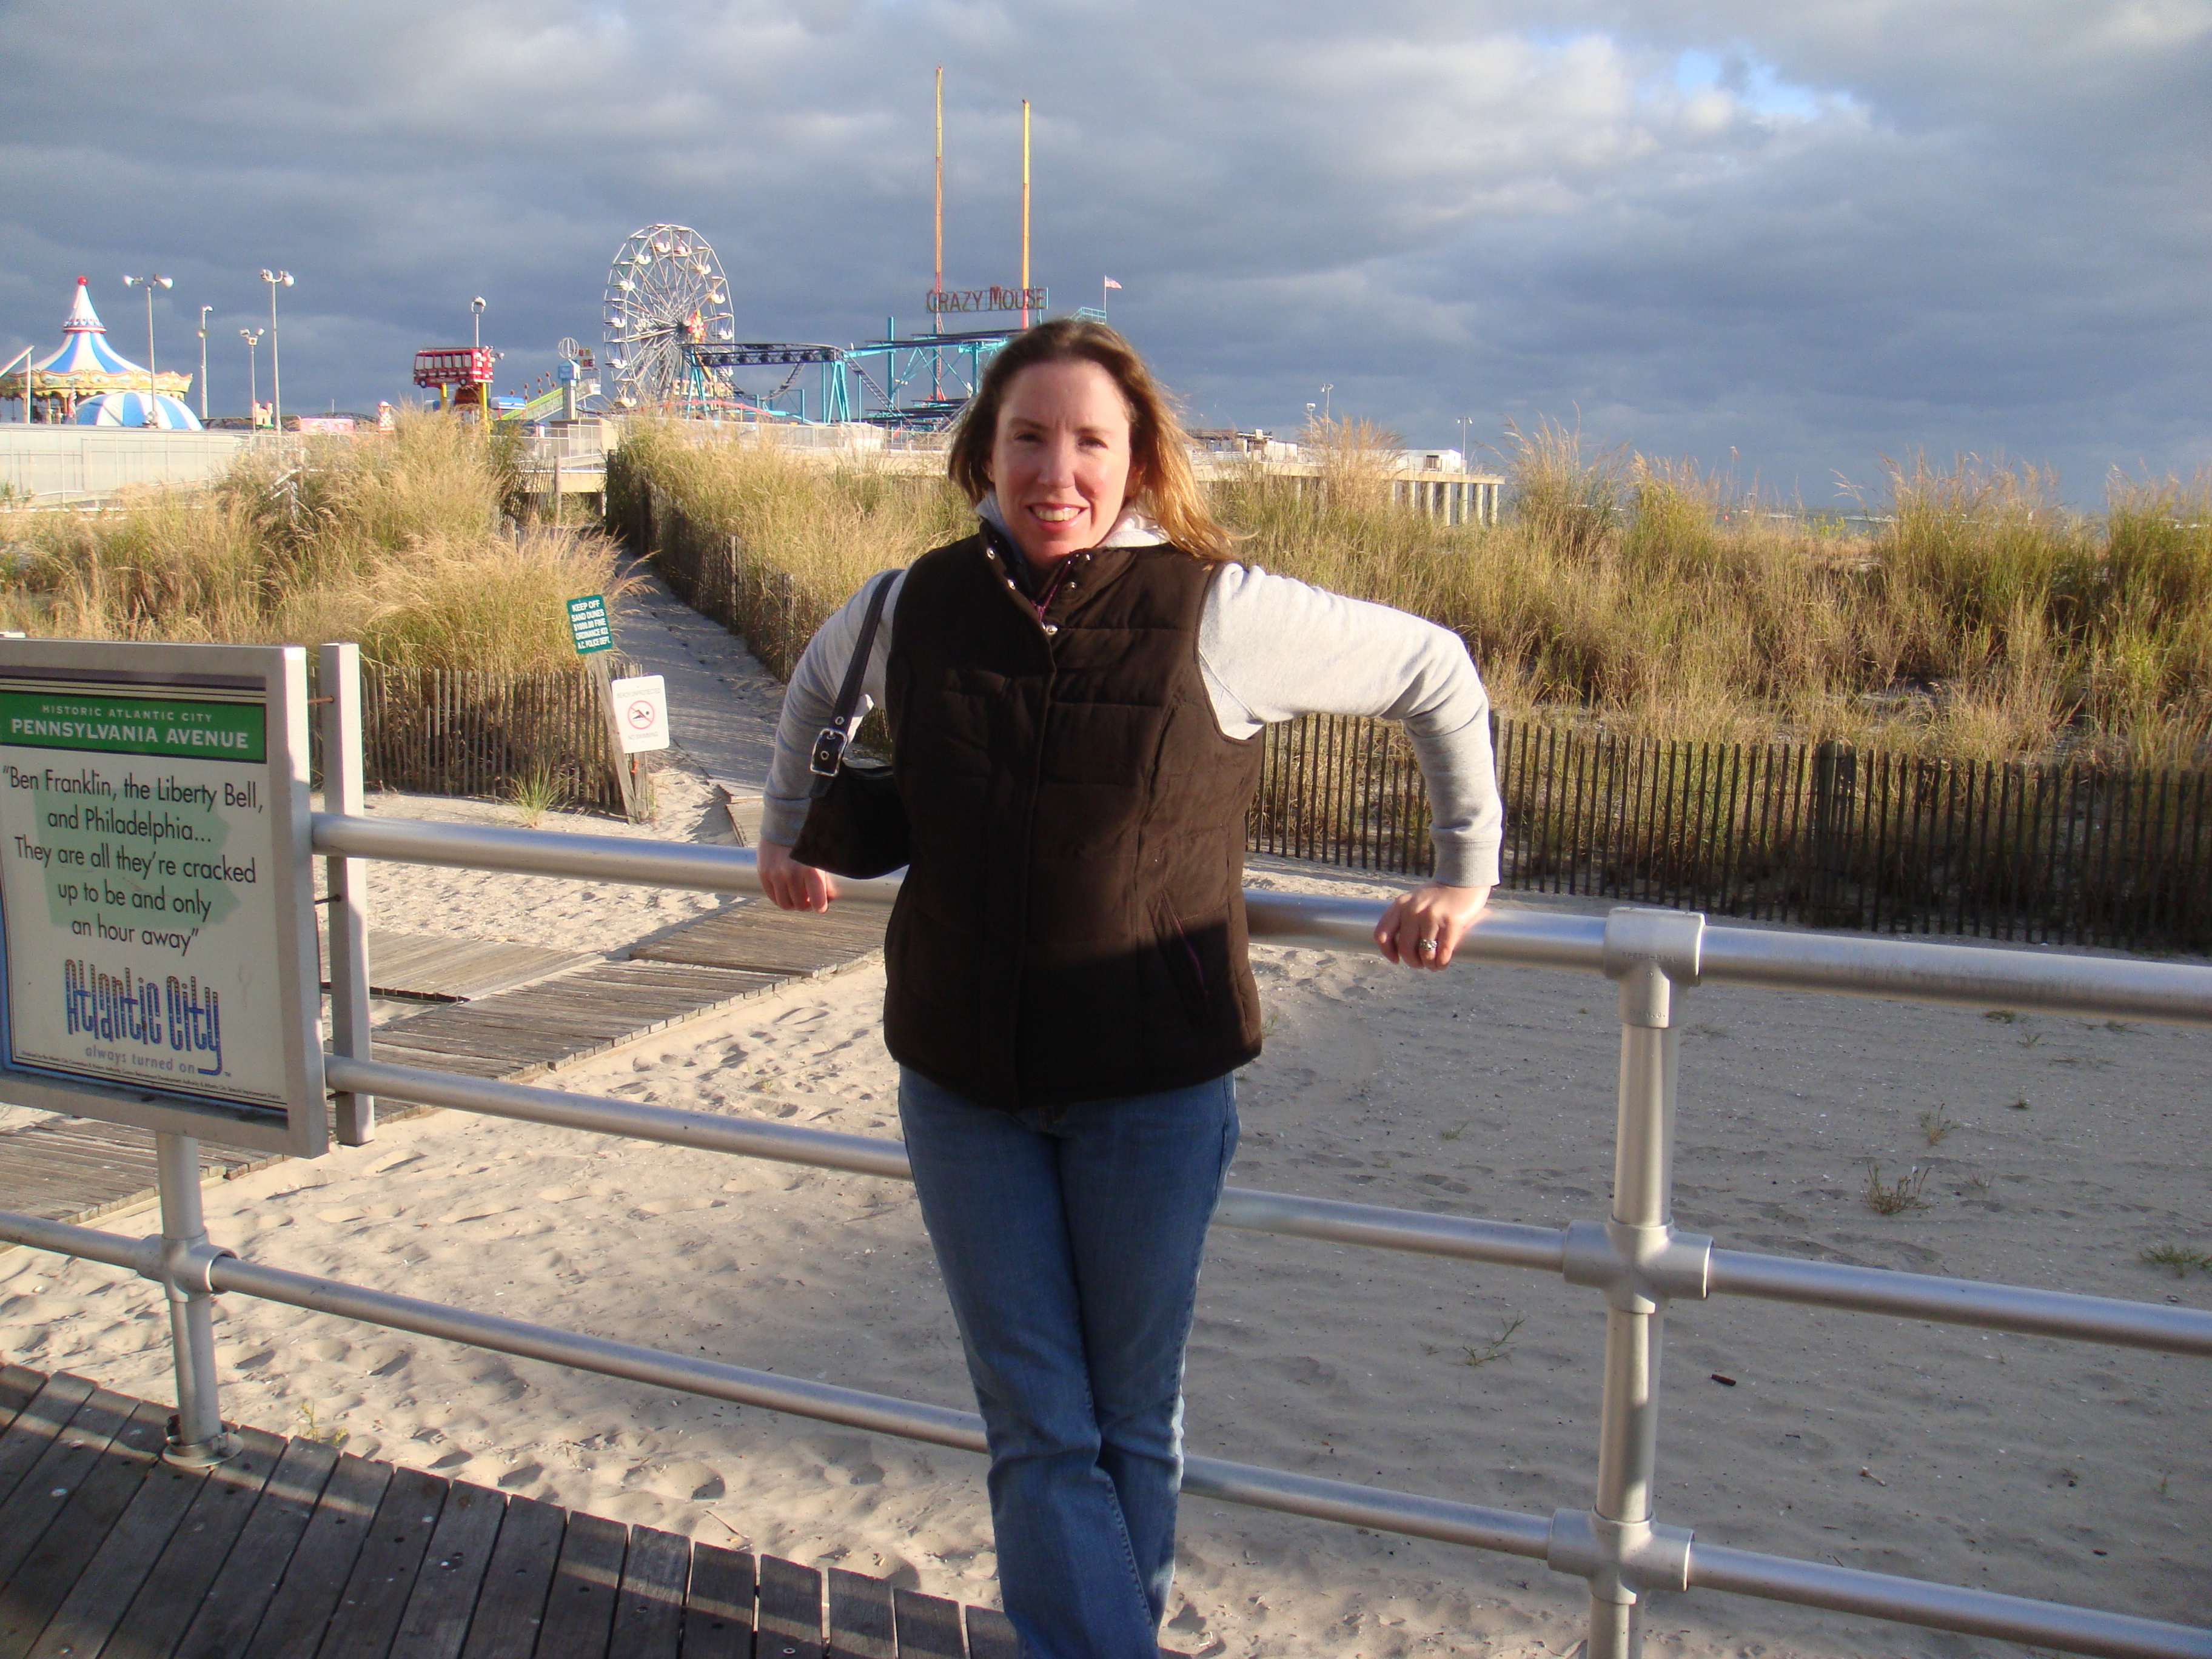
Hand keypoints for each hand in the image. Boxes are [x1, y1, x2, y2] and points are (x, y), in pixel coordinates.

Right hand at [757, 840, 839, 911]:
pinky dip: (779, 897)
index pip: (818, 901)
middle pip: (800, 905)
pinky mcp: (764, 873)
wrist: (784, 823)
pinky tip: (785, 891)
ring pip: (785, 904)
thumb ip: (825, 878)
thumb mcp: (820, 857)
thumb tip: (829, 898)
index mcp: (810, 870)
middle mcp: (792, 874)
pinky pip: (772, 896)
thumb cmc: (808, 841)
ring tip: (797, 896)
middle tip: (808, 899)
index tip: (821, 907)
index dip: (820, 907)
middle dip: (806, 905)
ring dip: (792, 903)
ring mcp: (776, 874)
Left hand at [1374, 883, 1490, 968]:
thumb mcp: (1414, 899)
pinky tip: (1443, 963)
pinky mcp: (1452, 922)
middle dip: (1413, 962)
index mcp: (1401, 905)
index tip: (1396, 959)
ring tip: (1434, 965)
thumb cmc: (1439, 894)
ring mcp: (1432, 916)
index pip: (1382, 934)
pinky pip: (1443, 952)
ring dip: (1430, 965)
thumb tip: (1399, 945)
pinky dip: (1442, 962)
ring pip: (1425, 953)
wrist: (1464, 879)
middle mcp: (1413, 910)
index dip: (1387, 952)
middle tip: (1420, 964)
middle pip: (1405, 949)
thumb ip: (1404, 916)